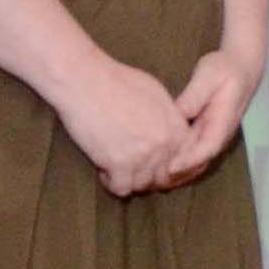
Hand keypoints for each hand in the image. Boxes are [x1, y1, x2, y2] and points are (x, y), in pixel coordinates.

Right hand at [53, 53, 193, 197]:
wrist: (84, 80)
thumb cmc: (115, 80)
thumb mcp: (154, 93)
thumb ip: (168, 118)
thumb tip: (170, 133)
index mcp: (175, 126)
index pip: (184, 163)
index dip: (168, 169)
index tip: (153, 168)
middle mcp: (164, 143)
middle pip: (162, 178)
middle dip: (147, 176)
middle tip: (130, 169)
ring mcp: (142, 155)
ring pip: (141, 185)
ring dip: (128, 179)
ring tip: (114, 165)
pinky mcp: (118, 163)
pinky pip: (121, 189)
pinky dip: (111, 183)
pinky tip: (103, 169)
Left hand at [161, 47, 260, 182]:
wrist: (241, 67)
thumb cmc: (224, 69)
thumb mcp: (208, 76)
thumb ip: (194, 96)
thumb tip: (179, 113)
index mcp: (223, 122)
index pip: (208, 148)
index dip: (189, 160)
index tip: (170, 168)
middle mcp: (220, 134)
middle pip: (201, 162)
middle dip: (180, 174)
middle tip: (154, 179)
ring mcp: (214, 135)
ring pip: (198, 161)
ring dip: (179, 172)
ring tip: (154, 178)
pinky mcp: (206, 133)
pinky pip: (194, 153)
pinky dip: (180, 162)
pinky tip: (160, 164)